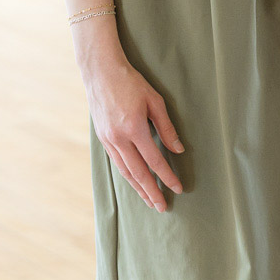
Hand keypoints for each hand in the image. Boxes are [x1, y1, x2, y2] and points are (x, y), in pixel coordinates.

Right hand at [85, 55, 184, 211]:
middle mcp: (119, 138)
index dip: (167, 176)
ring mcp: (108, 140)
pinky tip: (135, 182)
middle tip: (162, 207)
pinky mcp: (102, 138)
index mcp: (134, 128)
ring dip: (138, 189)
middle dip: (151, 192)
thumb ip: (166, 127)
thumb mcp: (154, 100)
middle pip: (138, 173)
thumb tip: (178, 150)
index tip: (177, 188)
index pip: (154, 160)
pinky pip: (117, 163)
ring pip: (125, 172)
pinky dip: (127, 176)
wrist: (101, 72)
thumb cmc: (131, 82)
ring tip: (149, 201)